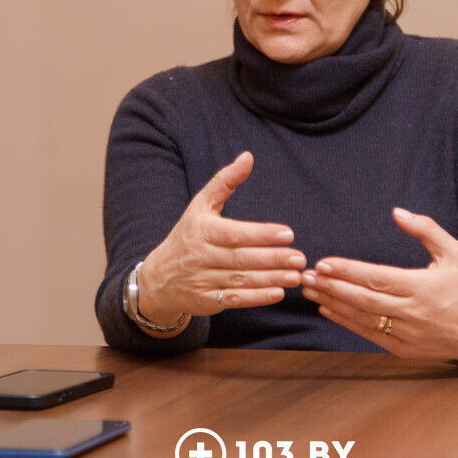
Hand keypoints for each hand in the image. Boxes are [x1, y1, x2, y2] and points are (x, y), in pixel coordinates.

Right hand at [137, 151, 305, 332]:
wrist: (158, 278)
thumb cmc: (187, 235)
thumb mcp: (200, 205)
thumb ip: (225, 181)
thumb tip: (248, 156)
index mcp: (201, 230)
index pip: (235, 233)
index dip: (262, 235)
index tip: (288, 234)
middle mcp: (200, 256)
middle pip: (241, 259)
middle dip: (273, 259)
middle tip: (299, 257)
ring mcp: (202, 281)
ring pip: (241, 280)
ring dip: (271, 279)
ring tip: (296, 276)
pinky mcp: (206, 301)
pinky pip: (234, 299)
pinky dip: (256, 297)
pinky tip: (278, 293)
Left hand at [300, 208, 457, 362]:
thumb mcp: (454, 253)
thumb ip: (426, 229)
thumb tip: (397, 212)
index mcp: (423, 287)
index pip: (378, 278)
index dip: (349, 271)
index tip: (325, 262)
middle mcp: (413, 312)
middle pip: (364, 299)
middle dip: (332, 287)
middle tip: (306, 276)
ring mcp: (408, 334)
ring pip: (363, 318)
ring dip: (333, 304)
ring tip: (311, 291)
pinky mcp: (405, 349)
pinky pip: (370, 335)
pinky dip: (347, 322)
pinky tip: (329, 310)